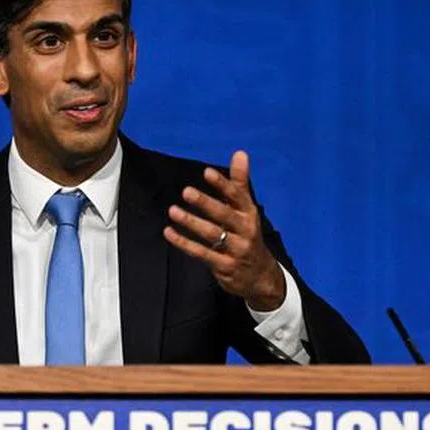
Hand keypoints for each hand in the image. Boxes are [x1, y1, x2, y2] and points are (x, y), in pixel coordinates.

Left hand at [163, 150, 286, 311]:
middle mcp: (245, 231)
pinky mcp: (224, 266)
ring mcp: (236, 250)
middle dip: (206, 203)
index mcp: (249, 214)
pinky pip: (202, 254)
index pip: (237, 196)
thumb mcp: (246, 210)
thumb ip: (239, 182)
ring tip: (173, 211)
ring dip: (191, 223)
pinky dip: (184, 243)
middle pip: (224, 215)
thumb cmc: (247, 235)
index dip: (223, 184)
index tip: (207, 172)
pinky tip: (169, 233)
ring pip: (212, 235)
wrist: (260, 276)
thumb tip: (240, 152)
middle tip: (186, 192)